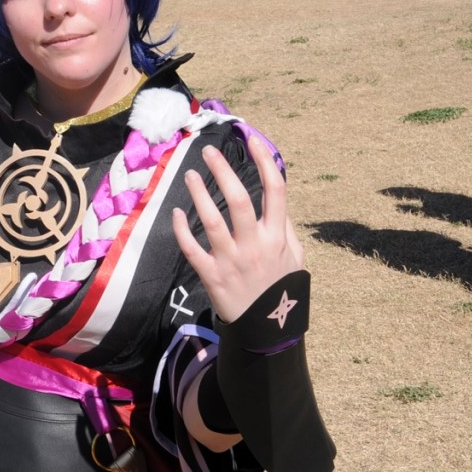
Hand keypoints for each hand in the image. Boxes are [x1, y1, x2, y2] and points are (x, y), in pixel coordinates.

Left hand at [172, 138, 303, 322]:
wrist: (266, 331)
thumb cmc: (280, 289)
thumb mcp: (295, 259)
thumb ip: (287, 229)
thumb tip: (277, 202)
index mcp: (277, 237)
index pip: (275, 191)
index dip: (265, 162)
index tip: (253, 141)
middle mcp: (254, 245)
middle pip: (239, 199)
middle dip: (223, 170)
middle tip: (209, 151)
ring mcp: (231, 260)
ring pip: (212, 220)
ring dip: (199, 194)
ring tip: (190, 175)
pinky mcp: (211, 276)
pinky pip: (192, 249)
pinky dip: (181, 230)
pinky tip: (176, 213)